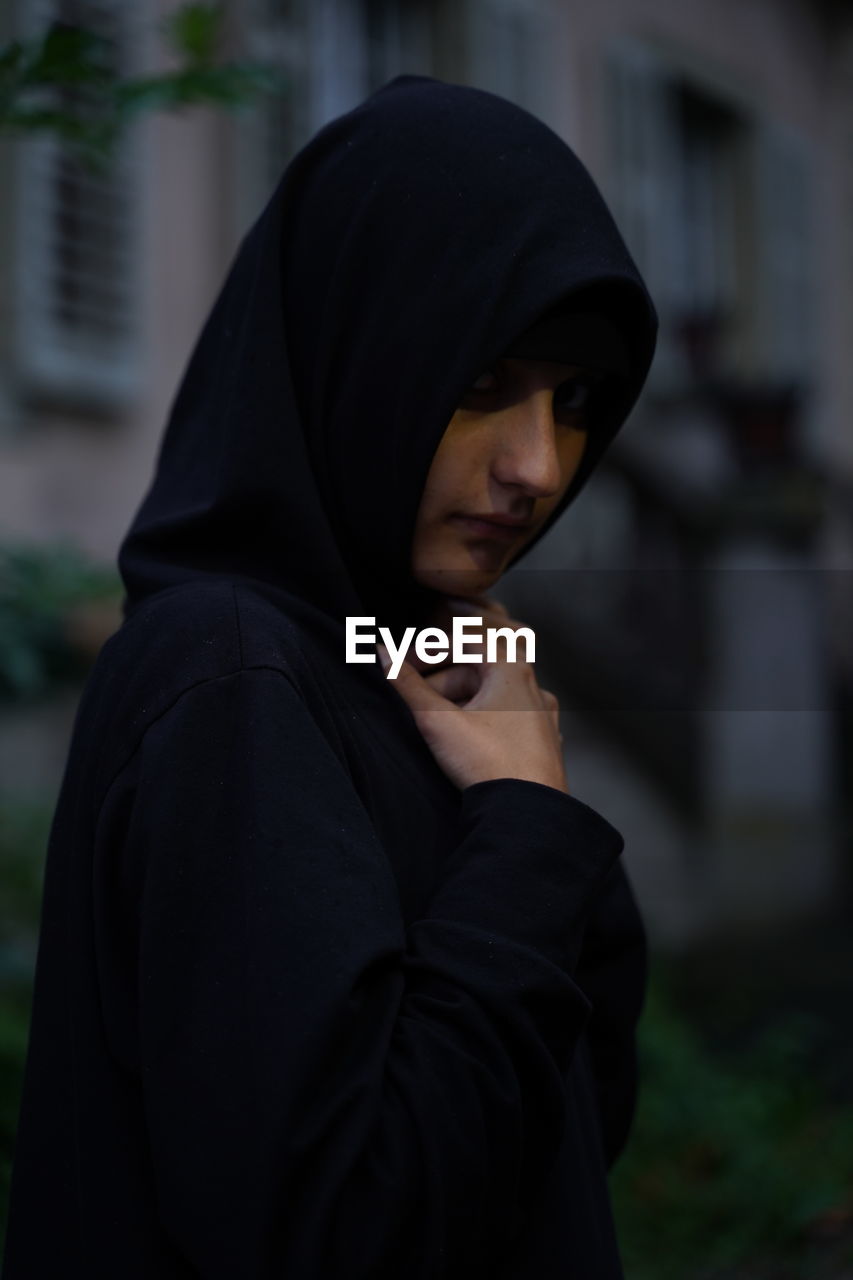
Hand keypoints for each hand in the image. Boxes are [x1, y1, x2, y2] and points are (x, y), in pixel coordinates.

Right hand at [380, 595, 567, 793]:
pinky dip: (485, 721)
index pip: (465, 641)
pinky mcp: (544, 744)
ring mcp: (543, 717)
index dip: (429, 650)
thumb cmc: (486, 763)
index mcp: (512, 670)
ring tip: (439, 725)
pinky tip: (468, 742)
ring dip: (463, 702)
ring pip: (495, 695)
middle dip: (443, 681)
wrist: (525, 814)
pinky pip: (510, 720)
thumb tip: (384, 653)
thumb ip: (407, 684)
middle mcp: (534, 688)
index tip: (404, 668)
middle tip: (418, 702)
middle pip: (479, 669)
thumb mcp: (436, 720)